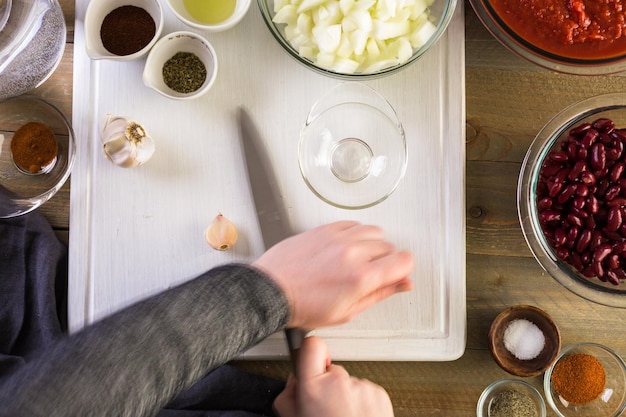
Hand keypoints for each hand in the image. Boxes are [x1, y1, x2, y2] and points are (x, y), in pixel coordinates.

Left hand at [252, 221, 413, 329]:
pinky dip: (354, 234)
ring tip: (356, 260)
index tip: (396, 275)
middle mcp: (352, 253)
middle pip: (390, 247)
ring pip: (374, 231)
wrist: (271, 290)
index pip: (404, 261)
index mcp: (361, 278)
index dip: (404, 270)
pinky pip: (353, 223)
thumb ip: (380, 294)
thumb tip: (402, 285)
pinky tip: (344, 248)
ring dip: (371, 245)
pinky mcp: (325, 228)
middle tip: (369, 275)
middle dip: (385, 261)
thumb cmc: (302, 305)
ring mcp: (338, 237)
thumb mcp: (347, 312)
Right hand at [273, 336, 393, 416]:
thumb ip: (289, 395)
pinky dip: (361, 403)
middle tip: (325, 408)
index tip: (308, 358)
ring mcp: (361, 387)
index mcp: (314, 388)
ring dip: (345, 396)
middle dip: (327, 384)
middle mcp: (339, 382)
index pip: (310, 346)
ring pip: (348, 382)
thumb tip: (294, 381)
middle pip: (330, 368)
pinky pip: (365, 391)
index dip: (308, 351)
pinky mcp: (379, 394)